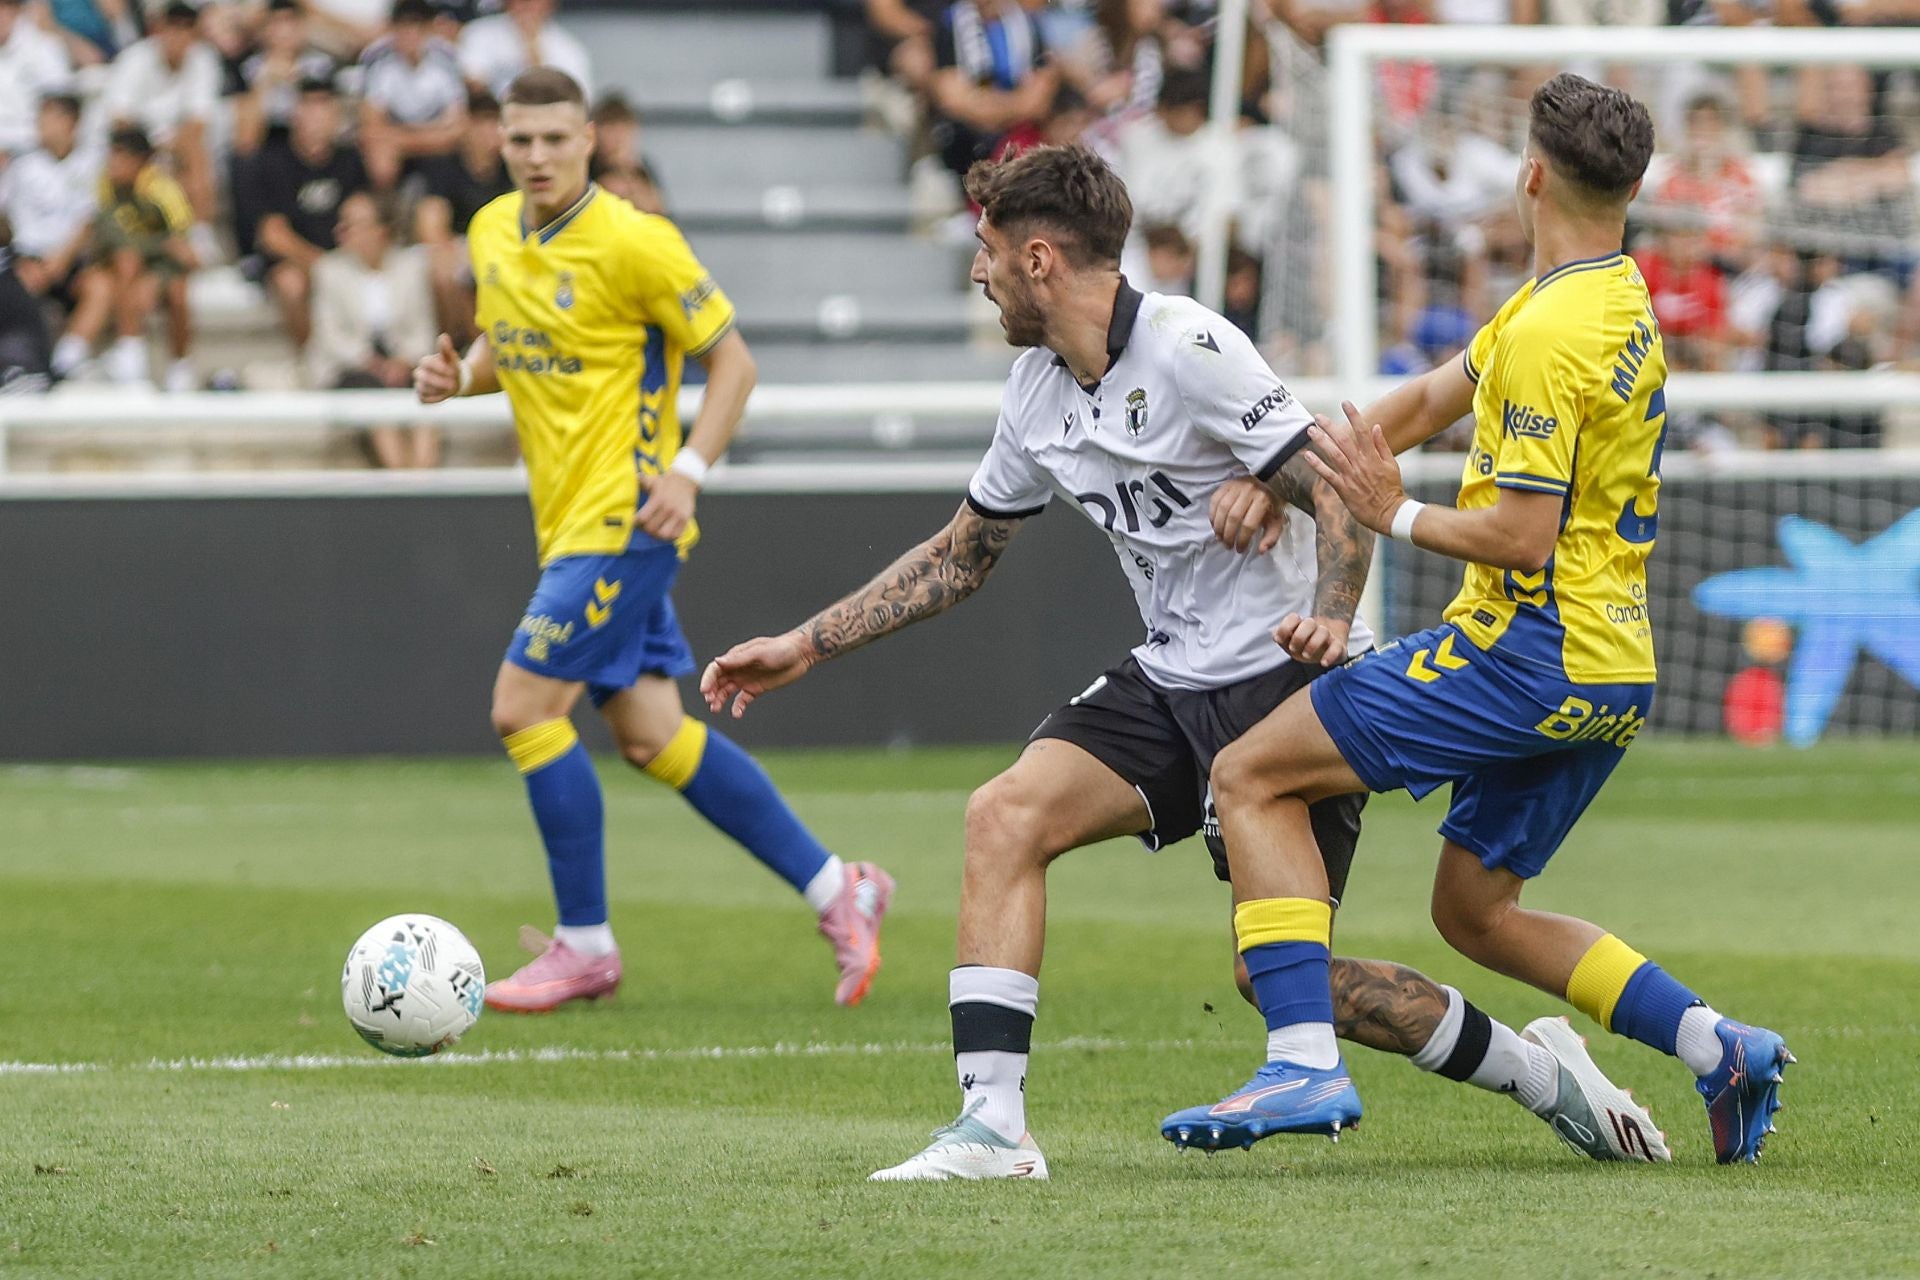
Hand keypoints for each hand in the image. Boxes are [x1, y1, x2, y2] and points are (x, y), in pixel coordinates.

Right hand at [413, 333, 463, 403]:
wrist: (454, 382)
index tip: (453, 372)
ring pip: (423, 389)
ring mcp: (419, 385)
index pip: (427, 363)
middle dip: (438, 381)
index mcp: (426, 361)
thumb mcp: (452, 358)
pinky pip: (423, 399)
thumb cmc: (452, 368)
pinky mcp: (420, 396)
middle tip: (453, 385)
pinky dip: (434, 399)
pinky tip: (444, 396)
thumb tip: (444, 336)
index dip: (440, 368)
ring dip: (438, 390)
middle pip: (423, 377)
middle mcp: (419, 373)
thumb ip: (447, 349)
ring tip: (450, 390)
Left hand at [635, 469, 696, 541]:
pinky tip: (665, 531)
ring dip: (657, 535)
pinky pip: (676, 535)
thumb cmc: (665, 483)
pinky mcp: (685, 520)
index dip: (636, 522)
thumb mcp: (653, 480)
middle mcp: (668, 508)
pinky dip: (669, 536)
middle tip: (644, 527)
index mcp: (658, 499)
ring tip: (655, 531)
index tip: (636, 521)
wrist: (685, 481)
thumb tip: (635, 476)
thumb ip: (642, 480)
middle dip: (645, 529)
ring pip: (663, 534)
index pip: (642, 518)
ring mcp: (678, 515)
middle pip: (651, 528)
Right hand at [701, 632, 814, 718]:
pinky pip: (742, 700)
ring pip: (726, 692)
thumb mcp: (759, 652)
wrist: (801, 654)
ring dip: (719, 700)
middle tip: (710, 703)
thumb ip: (739, 658)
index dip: (707, 679)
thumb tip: (718, 661)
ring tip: (716, 709)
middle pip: (718, 681)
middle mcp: (738, 668)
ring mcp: (746, 679)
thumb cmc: (780, 648)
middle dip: (711, 692)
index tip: (704, 691)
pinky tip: (736, 714)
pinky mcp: (755, 689)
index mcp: (736, 657)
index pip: (716, 668)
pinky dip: (737, 707)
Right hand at [1210, 475, 1285, 552]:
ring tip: (1220, 538)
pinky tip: (1215, 525)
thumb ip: (1271, 537)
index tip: (1239, 549)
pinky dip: (1212, 515)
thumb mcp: (1276, 522)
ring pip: (1222, 510)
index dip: (1242, 540)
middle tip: (1228, 545)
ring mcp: (1235, 486)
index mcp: (1263, 500)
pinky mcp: (1225, 485)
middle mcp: (1249, 491)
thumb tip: (1261, 550)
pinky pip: (1215, 501)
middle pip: (1233, 518)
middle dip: (1228, 536)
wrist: (1267, 483)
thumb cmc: (1270, 505)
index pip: (1249, 524)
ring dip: (1219, 527)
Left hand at [1273, 613, 1349, 666]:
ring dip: (1313, 644)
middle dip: (1299, 636)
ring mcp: (1328, 636)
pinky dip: (1330, 655)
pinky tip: (1323, 663)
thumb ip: (1281, 638)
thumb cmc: (1306, 645)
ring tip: (1305, 655)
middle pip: (1309, 623)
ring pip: (1323, 632)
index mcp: (1301, 625)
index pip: (1293, 618)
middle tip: (1293, 648)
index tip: (1279, 640)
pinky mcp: (1339, 646)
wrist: (1330, 647)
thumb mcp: (1291, 643)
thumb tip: (1275, 635)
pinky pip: (1337, 647)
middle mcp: (1315, 628)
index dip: (1285, 628)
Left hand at [1302, 401, 1407, 534]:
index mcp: (1372, 456)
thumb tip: (1376, 427)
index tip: (1345, 403)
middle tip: (1318, 416)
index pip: (1362, 431)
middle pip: (1343, 440)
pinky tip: (1307, 455)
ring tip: (1310, 430)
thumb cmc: (1391, 489)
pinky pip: (1327, 474)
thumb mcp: (1392, 464)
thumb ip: (1382, 445)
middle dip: (1330, 426)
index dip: (1353, 415)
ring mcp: (1350, 476)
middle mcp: (1360, 464)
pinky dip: (1316, 464)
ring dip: (1320, 441)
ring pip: (1333, 454)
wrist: (1389, 513)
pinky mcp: (1343, 489)